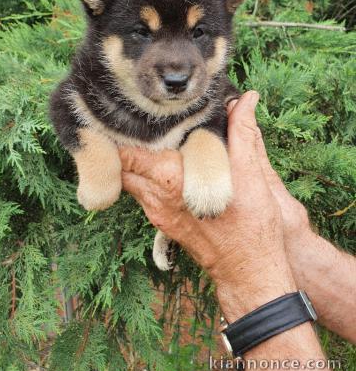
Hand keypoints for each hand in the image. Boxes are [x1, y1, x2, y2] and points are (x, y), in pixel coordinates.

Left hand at [120, 91, 295, 318]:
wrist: (248, 272)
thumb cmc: (252, 226)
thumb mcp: (251, 174)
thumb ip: (243, 132)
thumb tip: (246, 98)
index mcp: (170, 179)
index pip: (124, 152)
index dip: (119, 132)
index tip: (123, 115)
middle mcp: (155, 197)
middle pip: (121, 164)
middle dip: (124, 143)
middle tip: (134, 121)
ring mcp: (156, 213)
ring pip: (130, 180)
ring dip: (134, 160)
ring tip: (148, 138)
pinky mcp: (162, 223)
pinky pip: (142, 194)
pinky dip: (145, 177)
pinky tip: (164, 166)